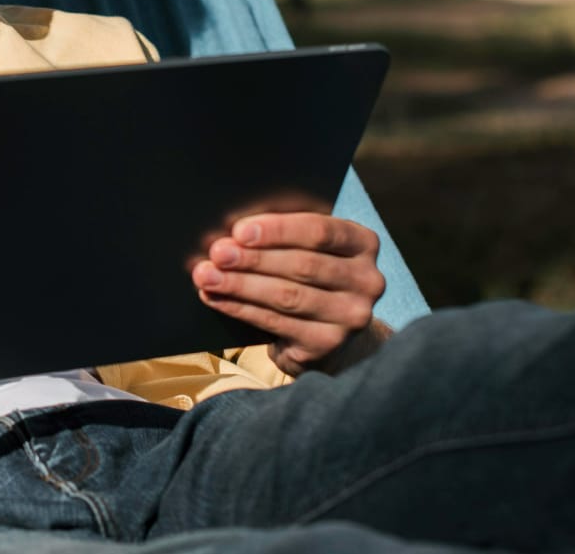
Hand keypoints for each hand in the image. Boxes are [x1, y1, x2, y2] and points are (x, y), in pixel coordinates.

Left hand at [192, 212, 386, 375]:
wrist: (334, 336)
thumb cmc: (312, 279)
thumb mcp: (309, 251)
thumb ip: (284, 238)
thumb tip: (232, 232)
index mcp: (363, 243)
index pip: (320, 231)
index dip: (278, 230)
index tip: (239, 230)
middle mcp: (367, 280)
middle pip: (302, 264)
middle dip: (253, 258)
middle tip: (217, 253)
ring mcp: (351, 316)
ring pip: (288, 295)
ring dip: (241, 285)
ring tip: (207, 276)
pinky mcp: (329, 344)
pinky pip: (276, 322)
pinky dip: (241, 309)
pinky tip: (217, 298)